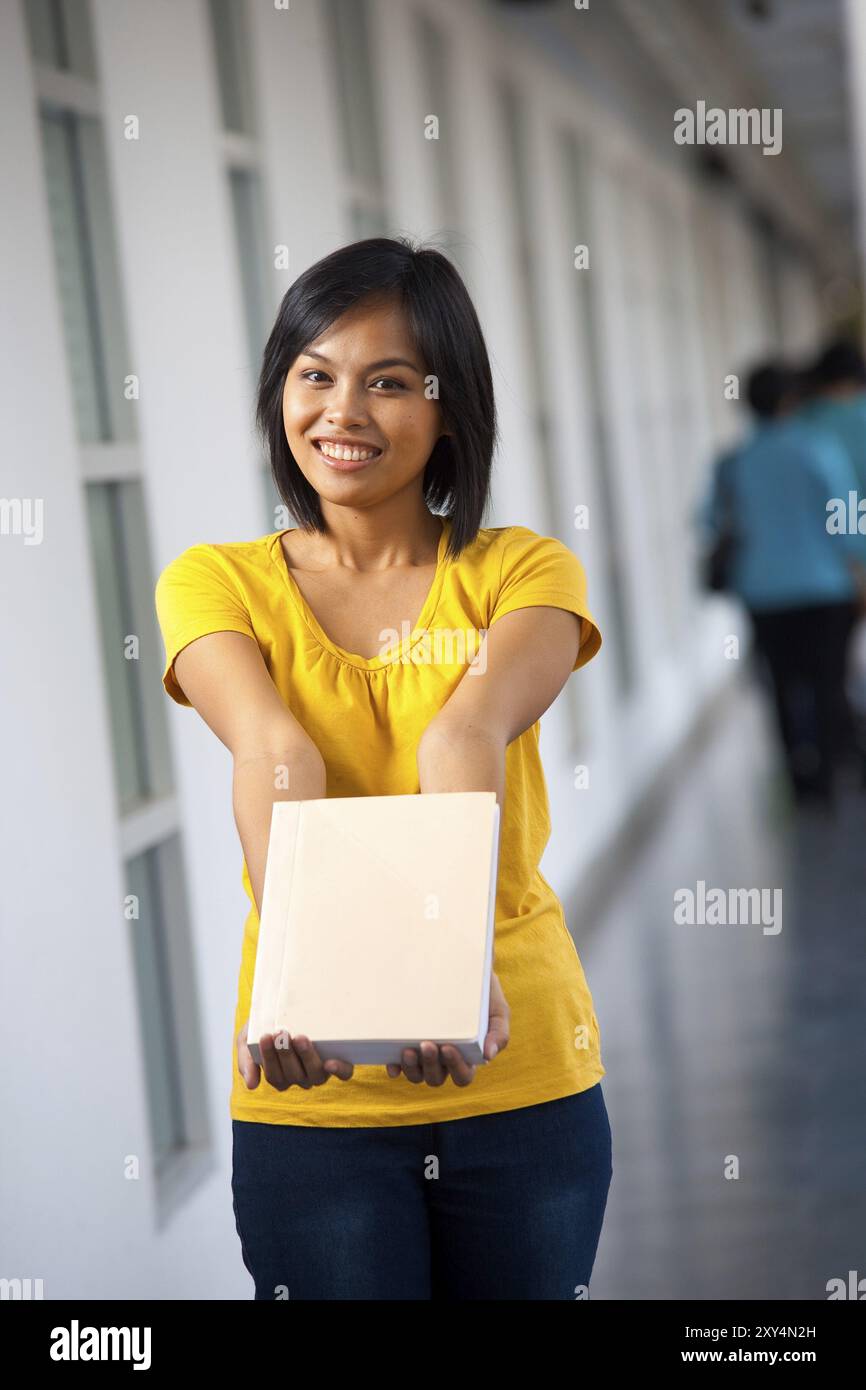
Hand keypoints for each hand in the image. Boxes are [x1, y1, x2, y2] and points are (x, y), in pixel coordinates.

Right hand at [236, 1020, 353, 1090]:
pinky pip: (343, 1074)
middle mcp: (300, 1077)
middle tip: (281, 1033)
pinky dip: (339, 1070)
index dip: (269, 1059)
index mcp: (280, 1075)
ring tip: (300, 1037)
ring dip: (306, 1057)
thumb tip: (251, 1085)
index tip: (265, 1036)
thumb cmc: (264, 1026)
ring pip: (314, 1075)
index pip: (274, 1076)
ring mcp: (319, 1071)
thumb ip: (246, 1061)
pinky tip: (330, 1062)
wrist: (283, 1006)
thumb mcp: (248, 1040)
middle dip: (285, 1054)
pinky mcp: (339, 1063)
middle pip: (293, 1075)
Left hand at [384, 971, 509, 1086]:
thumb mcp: (498, 1009)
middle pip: (436, 1078)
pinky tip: (392, 1062)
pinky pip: (397, 1064)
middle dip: (430, 1065)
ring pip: (416, 1075)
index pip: (463, 1076)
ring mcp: (423, 1053)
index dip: (455, 1068)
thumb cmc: (483, 991)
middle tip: (427, 1044)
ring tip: (408, 1050)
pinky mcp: (406, 1042)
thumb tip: (488, 1056)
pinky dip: (395, 1067)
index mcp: (468, 1057)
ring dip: (412, 1069)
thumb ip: (499, 1033)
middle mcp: (444, 1060)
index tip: (448, 1047)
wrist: (462, 965)